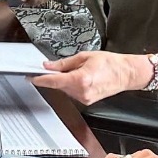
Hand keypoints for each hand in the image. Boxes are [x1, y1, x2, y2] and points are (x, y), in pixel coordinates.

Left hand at [30, 50, 148, 104]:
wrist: (126, 74)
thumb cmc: (111, 64)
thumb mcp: (84, 57)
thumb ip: (64, 63)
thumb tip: (49, 65)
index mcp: (81, 79)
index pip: (54, 81)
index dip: (40, 79)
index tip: (31, 77)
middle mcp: (82, 91)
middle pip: (59, 85)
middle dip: (55, 76)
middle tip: (56, 67)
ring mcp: (85, 98)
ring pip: (65, 89)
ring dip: (65, 80)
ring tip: (78, 70)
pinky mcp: (88, 101)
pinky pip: (73, 92)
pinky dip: (72, 85)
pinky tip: (80, 77)